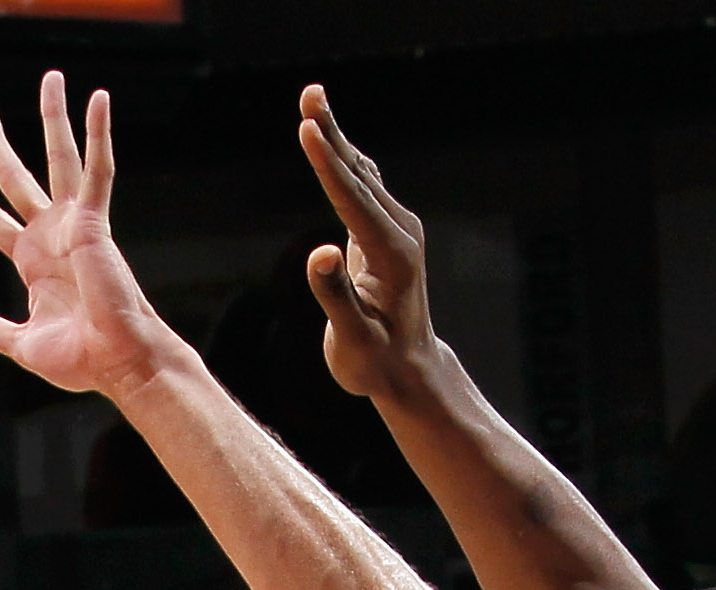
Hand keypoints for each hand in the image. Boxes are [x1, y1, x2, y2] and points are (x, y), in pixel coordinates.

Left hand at [0, 70, 186, 404]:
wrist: (118, 361)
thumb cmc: (81, 360)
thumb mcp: (26, 345)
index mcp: (32, 262)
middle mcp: (50, 236)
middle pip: (15, 178)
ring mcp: (73, 225)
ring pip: (59, 158)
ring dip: (54, 117)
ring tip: (51, 78)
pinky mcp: (95, 222)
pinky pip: (98, 170)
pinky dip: (100, 134)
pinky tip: (99, 98)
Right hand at [297, 85, 440, 401]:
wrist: (408, 370)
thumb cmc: (376, 362)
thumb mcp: (352, 340)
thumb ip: (335, 297)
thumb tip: (320, 253)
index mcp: (392, 256)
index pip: (352, 201)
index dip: (327, 164)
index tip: (307, 130)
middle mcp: (400, 233)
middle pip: (358, 175)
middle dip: (331, 134)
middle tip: (309, 94)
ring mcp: (397, 229)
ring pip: (361, 174)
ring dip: (335, 137)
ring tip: (313, 100)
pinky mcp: (387, 231)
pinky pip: (362, 186)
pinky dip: (342, 159)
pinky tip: (330, 137)